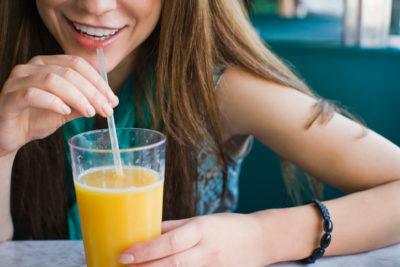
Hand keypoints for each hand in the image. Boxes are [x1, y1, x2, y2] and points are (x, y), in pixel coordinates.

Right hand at [0, 55, 118, 155]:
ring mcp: (18, 80)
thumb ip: (84, 103)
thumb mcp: (67, 111)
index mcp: (48, 64)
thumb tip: (108, 102)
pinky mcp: (9, 97)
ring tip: (90, 113)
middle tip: (106, 110)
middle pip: (69, 72)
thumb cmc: (37, 118)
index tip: (113, 100)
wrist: (10, 135)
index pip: (78, 64)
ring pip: (53, 80)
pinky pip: (32, 94)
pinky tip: (66, 112)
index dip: (98, 81)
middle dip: (92, 92)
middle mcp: (32, 67)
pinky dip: (53, 102)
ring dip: (77, 97)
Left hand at [119, 213, 270, 266]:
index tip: (125, 255)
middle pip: (171, 264)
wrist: (261, 239)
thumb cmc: (229, 226)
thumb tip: (149, 232)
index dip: (145, 250)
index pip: (169, 242)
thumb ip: (175, 227)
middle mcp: (207, 251)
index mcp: (201, 230)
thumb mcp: (202, 220)